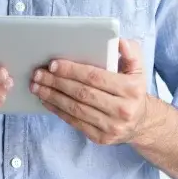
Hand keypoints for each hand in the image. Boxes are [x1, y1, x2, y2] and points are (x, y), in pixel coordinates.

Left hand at [30, 38, 150, 144]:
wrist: (141, 122)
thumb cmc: (133, 90)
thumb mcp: (138, 69)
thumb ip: (131, 52)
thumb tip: (119, 41)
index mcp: (131, 89)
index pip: (95, 77)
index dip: (72, 71)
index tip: (53, 64)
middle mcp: (122, 110)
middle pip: (82, 93)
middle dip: (56, 82)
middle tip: (38, 73)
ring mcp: (111, 126)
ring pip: (75, 109)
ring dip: (52, 96)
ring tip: (36, 86)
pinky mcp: (101, 138)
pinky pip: (75, 122)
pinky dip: (57, 110)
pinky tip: (46, 100)